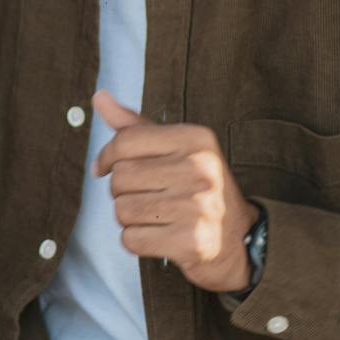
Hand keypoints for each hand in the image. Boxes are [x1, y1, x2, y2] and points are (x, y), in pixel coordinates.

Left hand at [92, 90, 258, 292]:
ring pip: (122, 210)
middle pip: (121, 177)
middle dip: (121, 191)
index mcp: (195, 139)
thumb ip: (135, 126)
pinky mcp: (192, 242)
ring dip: (129, 217)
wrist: (239, 238)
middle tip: (145, 196)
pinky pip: (131, 239)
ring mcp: (198, 206)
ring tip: (155, 216)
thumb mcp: (174, 149)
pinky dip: (136, 241)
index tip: (105, 167)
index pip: (125, 141)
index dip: (106, 156)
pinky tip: (159, 235)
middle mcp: (200, 168)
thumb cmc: (196, 187)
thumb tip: (99, 96)